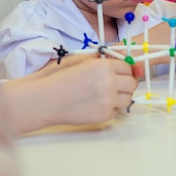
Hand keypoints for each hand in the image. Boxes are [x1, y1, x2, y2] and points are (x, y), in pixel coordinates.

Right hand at [12, 57, 139, 126]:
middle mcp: (110, 83)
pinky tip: (96, 104)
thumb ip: (98, 59)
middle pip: (132, 83)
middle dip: (125, 83)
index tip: (120, 72)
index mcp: (104, 66)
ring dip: (121, 96)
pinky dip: (110, 108)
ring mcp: (108, 101)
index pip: (127, 67)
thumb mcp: (78, 60)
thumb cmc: (56, 78)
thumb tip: (114, 60)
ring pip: (128, 99)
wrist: (43, 100)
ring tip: (106, 95)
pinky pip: (116, 111)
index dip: (124, 69)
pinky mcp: (104, 116)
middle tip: (115, 84)